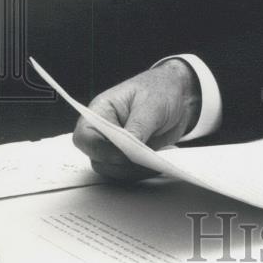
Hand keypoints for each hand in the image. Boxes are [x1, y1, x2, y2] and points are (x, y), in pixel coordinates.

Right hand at [72, 60, 200, 181]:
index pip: (85, 136)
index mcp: (101, 111)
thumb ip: (138, 127)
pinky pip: (128, 172)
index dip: (99, 149)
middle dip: (122, 163)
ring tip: (157, 160)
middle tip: (147, 158)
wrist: (177, 94)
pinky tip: (159, 163)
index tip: (123, 154)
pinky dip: (142, 171)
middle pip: (98, 159)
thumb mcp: (151, 105)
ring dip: (134, 170)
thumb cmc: (160, 90)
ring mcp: (115, 146)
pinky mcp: (128, 156)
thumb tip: (129, 150)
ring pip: (113, 170)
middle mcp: (103, 131)